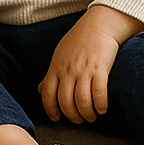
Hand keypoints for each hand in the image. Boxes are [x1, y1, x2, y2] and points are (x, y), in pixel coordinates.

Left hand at [39, 6, 142, 123]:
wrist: (99, 24)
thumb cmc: (79, 40)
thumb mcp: (60, 55)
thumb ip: (51, 74)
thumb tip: (41, 89)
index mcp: (56, 68)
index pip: (47, 95)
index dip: (51, 110)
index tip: (57, 118)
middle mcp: (68, 71)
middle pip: (66, 103)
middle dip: (72, 116)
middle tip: (79, 120)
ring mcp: (84, 70)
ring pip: (82, 102)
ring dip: (87, 114)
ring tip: (92, 116)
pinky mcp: (100, 69)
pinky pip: (99, 94)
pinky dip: (101, 106)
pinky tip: (103, 109)